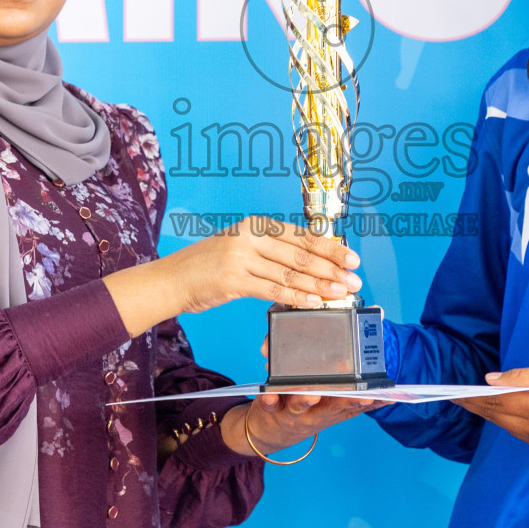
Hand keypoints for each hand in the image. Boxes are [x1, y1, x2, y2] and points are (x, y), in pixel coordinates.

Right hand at [103, 216, 361, 336]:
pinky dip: (296, 297)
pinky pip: (272, 290)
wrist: (172, 279)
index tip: (352, 259)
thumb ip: (272, 253)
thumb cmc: (209, 267)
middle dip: (332, 268)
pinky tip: (313, 302)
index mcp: (256, 225)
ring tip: (342, 293)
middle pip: (300, 253)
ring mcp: (241, 257)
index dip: (330, 248)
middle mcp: (250, 236)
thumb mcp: (242, 250)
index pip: (301, 236)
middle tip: (355, 280)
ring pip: (290, 272)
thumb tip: (312, 265)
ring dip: (320, 284)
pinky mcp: (233, 279)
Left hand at [222, 392, 385, 457]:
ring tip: (312, 393)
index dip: (366, 403)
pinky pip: (267, 403)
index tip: (381, 396)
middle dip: (343, 401)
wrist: (268, 434)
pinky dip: (268, 399)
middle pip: (330, 407)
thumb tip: (389, 396)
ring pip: (300, 406)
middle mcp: (313, 413)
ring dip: (307, 400)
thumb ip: (357, 404)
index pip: (350, 406)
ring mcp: (290, 412)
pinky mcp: (268, 407)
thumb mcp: (333, 413)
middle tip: (357, 394)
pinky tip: (269, 393)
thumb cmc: (306, 414)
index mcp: (329, 410)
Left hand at [452, 367, 528, 459]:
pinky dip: (511, 424)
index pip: (496, 401)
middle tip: (460, 398)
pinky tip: (506, 415)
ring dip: (492, 415)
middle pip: (498, 417)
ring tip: (478, 403)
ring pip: (507, 428)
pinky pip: (522, 436)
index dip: (474, 397)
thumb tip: (491, 380)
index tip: (457, 393)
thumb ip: (523, 377)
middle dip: (478, 406)